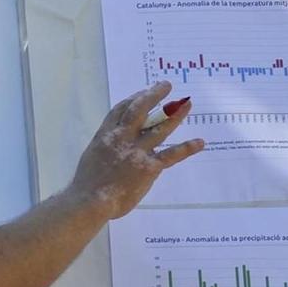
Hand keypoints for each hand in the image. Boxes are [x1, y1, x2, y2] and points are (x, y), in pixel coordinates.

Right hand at [68, 82, 203, 219]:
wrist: (90, 200)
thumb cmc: (88, 184)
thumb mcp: (93, 157)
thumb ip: (107, 149)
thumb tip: (117, 149)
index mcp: (106, 135)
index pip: (120, 110)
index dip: (133, 98)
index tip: (143, 92)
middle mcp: (122, 137)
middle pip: (139, 109)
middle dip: (154, 95)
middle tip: (166, 86)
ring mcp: (137, 151)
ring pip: (159, 128)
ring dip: (175, 115)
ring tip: (187, 104)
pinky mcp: (148, 166)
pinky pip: (171, 154)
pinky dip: (187, 148)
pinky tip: (199, 143)